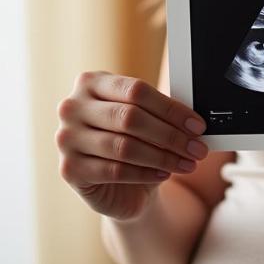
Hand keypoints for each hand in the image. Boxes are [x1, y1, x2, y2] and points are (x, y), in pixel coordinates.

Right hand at [56, 71, 208, 220]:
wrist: (114, 181)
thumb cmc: (132, 139)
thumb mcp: (146, 118)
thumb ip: (162, 112)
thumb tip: (194, 119)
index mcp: (92, 82)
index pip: (137, 90)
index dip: (171, 109)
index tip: (198, 125)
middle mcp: (73, 107)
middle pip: (130, 118)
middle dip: (171, 135)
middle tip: (197, 148)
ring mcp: (66, 138)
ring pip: (124, 146)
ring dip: (163, 157)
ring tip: (187, 163)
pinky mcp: (69, 169)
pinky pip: (114, 171)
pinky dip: (145, 173)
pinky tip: (164, 174)